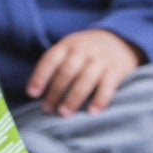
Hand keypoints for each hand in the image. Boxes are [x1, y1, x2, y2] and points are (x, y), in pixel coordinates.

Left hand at [28, 27, 142, 116]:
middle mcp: (84, 50)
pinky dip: (100, 100)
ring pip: (85, 79)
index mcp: (68, 44)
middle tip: (47, 110)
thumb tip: (35, 92)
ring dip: (73, 98)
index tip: (32, 94)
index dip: (40, 76)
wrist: (120, 39)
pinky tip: (93, 113)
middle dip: (55, 91)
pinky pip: (108, 86)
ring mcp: (101, 59)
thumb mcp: (70, 48)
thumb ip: (56, 64)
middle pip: (67, 71)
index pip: (50, 59)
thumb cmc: (86, 51)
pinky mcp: (117, 70)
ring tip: (64, 113)